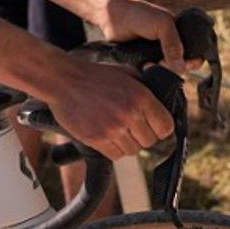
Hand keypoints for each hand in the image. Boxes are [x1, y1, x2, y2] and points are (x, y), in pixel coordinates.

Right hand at [47, 60, 173, 160]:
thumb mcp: (125, 74)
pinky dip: (113, 149)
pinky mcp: (96, 139)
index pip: (166, 127)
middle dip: (143, 136)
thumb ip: (145, 87)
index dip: (161, 129)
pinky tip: (106, 135)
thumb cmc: (95, 76)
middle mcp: (130, 114)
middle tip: (132, 127)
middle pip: (149, 142)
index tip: (154, 127)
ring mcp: (112, 129)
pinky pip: (115, 155)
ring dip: (127, 143)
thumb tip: (161, 97)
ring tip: (117, 130)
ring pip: (132, 151)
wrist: (63, 80)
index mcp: (141, 97)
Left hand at [99, 0, 185, 72]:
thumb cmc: (139, 14)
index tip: (184, 65)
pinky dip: (150, 73)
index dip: (193, 61)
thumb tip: (182, 68)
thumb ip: (173, 45)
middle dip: (174, 68)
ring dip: (161, 71)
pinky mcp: (144, 61)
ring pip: (166, 71)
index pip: (195, 53)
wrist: (113, 15)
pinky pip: (152, 72)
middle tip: (160, 62)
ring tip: (148, 63)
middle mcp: (170, 45)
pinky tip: (144, 67)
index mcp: (180, 33)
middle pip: (181, 66)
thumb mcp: (162, 24)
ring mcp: (157, 54)